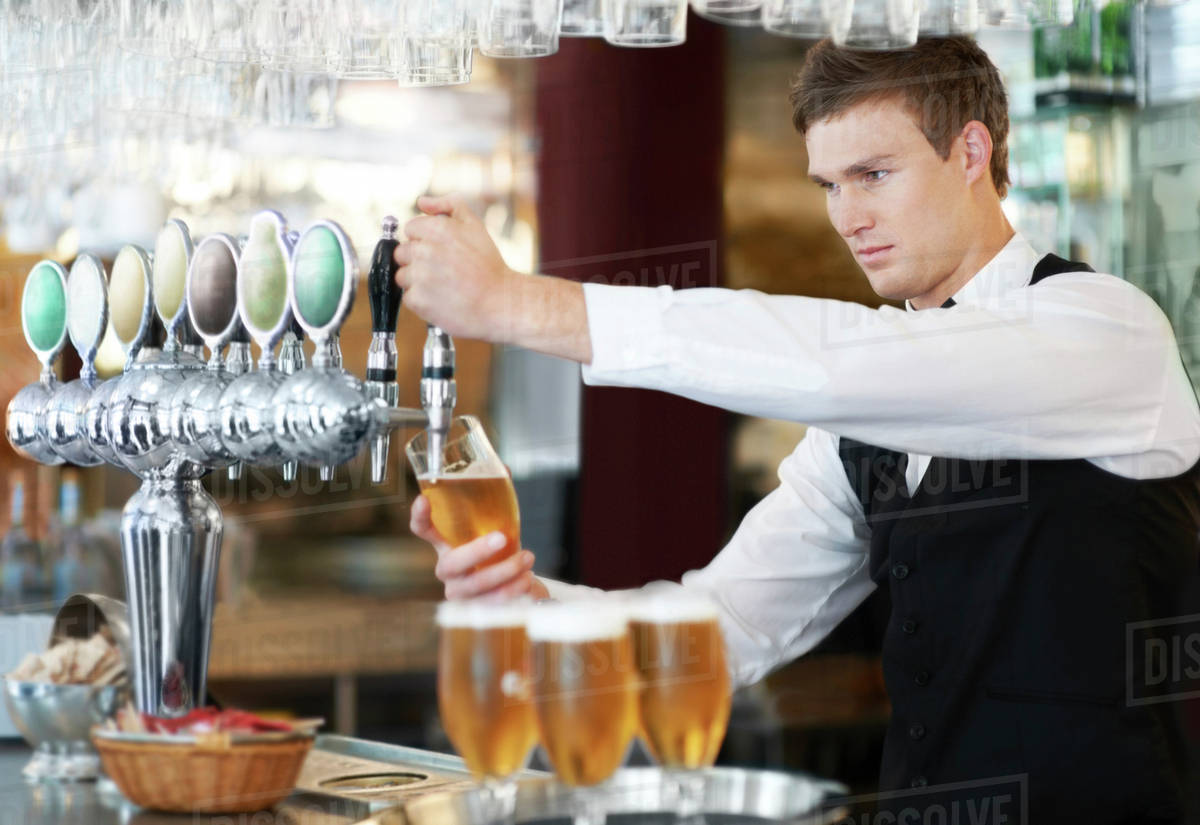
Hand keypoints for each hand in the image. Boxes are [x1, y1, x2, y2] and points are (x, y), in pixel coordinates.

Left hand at [394, 193, 592, 362]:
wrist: (500, 303)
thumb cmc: (489, 266)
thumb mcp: (475, 225)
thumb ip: (448, 205)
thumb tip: (422, 202)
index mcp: (437, 228)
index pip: (410, 229)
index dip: (424, 240)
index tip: (440, 251)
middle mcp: (425, 250)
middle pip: (402, 252)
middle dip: (418, 260)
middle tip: (442, 270)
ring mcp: (419, 276)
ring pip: (402, 276)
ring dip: (417, 282)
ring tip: (442, 286)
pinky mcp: (418, 300)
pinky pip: (408, 297)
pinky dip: (421, 301)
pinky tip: (441, 299)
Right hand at [410, 494, 549, 600]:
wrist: (513, 585)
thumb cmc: (499, 552)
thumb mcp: (496, 525)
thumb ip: (496, 500)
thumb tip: (502, 469)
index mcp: (446, 543)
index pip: (423, 530)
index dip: (420, 517)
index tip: (424, 499)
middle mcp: (448, 569)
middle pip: (451, 563)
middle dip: (476, 551)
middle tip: (501, 538)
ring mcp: (460, 592)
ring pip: (476, 586)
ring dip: (504, 571)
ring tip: (528, 558)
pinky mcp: (476, 610)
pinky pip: (491, 604)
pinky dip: (512, 591)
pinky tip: (527, 580)